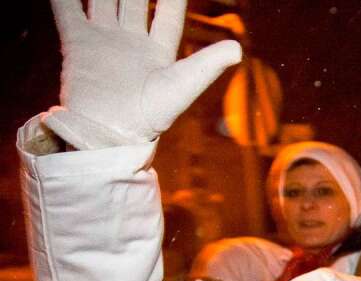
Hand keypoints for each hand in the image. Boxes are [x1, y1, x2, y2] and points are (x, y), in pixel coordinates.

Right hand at [44, 0, 241, 148]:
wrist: (107, 134)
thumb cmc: (149, 116)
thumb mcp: (182, 86)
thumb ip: (207, 65)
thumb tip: (238, 49)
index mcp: (159, 50)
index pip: (169, 12)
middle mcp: (132, 41)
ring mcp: (104, 40)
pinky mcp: (77, 44)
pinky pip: (68, 11)